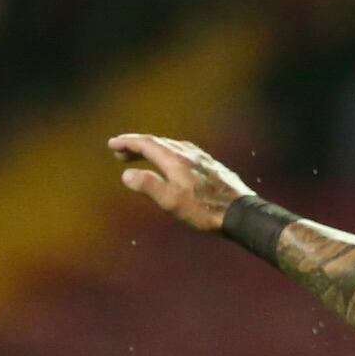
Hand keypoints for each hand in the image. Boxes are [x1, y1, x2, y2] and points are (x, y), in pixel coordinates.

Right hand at [109, 132, 250, 231]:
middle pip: (157, 142)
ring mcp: (201, 157)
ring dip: (152, 149)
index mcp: (174, 159)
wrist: (242, 213)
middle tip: (120, 153)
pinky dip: (168, 153)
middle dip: (136, 146)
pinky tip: (171, 163)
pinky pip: (183, 152)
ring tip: (142, 158)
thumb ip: (149, 185)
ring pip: (171, 146)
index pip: (145, 143)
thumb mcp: (172, 202)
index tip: (112, 145)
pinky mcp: (211, 165)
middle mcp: (187, 152)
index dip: (127, 142)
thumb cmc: (205, 211)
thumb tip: (127, 175)